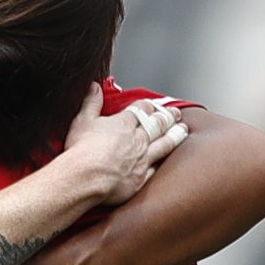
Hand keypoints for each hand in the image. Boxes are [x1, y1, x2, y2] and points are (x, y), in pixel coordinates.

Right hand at [62, 84, 187, 205]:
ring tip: (183, 130)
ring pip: (164, 144)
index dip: (148, 106)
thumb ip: (91, 103)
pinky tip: (167, 160)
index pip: (141, 110)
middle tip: (176, 113)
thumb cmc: (81, 150)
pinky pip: (156, 168)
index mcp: (123, 123)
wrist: (85, 178)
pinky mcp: (140, 178)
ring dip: (175, 135)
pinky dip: (163, 162)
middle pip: (158, 124)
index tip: (153, 104)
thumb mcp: (82, 120)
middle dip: (167, 117)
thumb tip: (94, 86)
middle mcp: (137, 139)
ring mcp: (142, 159)